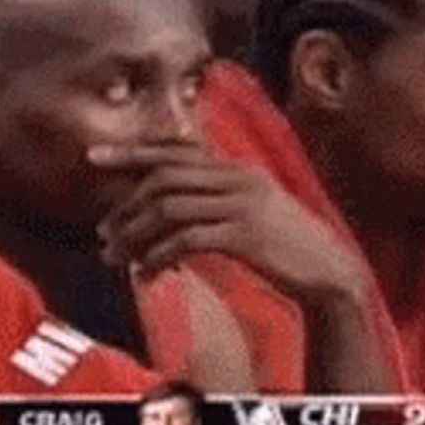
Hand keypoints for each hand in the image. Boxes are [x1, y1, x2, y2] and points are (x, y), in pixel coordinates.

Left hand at [90, 144, 365, 308]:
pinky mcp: (247, 235)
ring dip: (135, 235)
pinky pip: (187, 240)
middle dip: (124, 203)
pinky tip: (146, 273)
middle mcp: (238, 178)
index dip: (131, 151)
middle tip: (101, 232)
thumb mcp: (247, 212)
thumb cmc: (282, 248)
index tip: (92, 156)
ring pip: (169, 208)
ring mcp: (244, 204)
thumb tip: (159, 206)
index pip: (173, 151)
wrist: (332, 274)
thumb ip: (210, 200)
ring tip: (115, 258)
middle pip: (164, 176)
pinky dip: (159, 256)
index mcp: (235, 168)